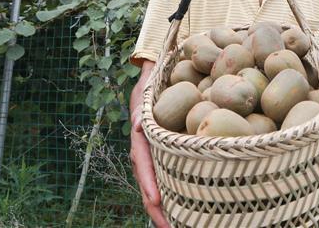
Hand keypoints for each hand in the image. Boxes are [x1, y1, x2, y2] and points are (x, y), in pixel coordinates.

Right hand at [130, 113, 170, 227]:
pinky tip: (180, 218)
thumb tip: (138, 126)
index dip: (149, 186)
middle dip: (156, 211)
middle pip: (147, 191)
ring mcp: (150, 169)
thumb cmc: (150, 102)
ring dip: (162, 214)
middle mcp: (143, 162)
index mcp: (140, 149)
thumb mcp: (145, 105)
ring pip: (154, 195)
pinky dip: (169, 205)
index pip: (143, 170)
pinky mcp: (159, 171)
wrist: (149, 103)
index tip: (156, 201)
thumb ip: (141, 115)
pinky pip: (162, 190)